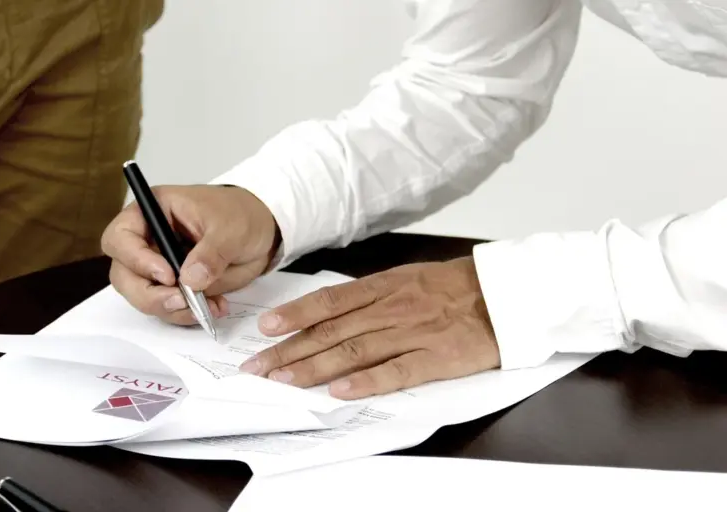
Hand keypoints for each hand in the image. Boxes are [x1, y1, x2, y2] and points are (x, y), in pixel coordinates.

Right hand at [101, 185, 278, 324]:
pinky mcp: (174, 287)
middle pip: (124, 276)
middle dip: (149, 295)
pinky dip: (188, 314)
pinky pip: (170, 307)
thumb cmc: (240, 214)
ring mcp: (159, 267)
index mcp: (153, 212)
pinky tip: (214, 308)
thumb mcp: (231, 227)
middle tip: (181, 301)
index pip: (120, 238)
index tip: (167, 275)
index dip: (136, 260)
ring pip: (144, 297)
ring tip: (205, 307)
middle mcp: (148, 241)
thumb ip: (211, 252)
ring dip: (171, 309)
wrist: (261, 232)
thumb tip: (190, 279)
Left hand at [240, 257, 500, 398]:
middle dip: (291, 349)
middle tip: (260, 365)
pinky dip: (366, 382)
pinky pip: (396, 372)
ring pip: (355, 351)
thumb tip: (334, 309)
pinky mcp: (436, 358)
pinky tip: (340, 392)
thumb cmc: (456, 286)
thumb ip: (373, 294)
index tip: (266, 328)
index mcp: (386, 286)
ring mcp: (413, 333)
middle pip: (333, 330)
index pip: (330, 302)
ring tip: (284, 381)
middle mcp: (392, 308)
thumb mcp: (409, 277)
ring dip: (315, 367)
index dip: (295, 315)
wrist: (505, 294)